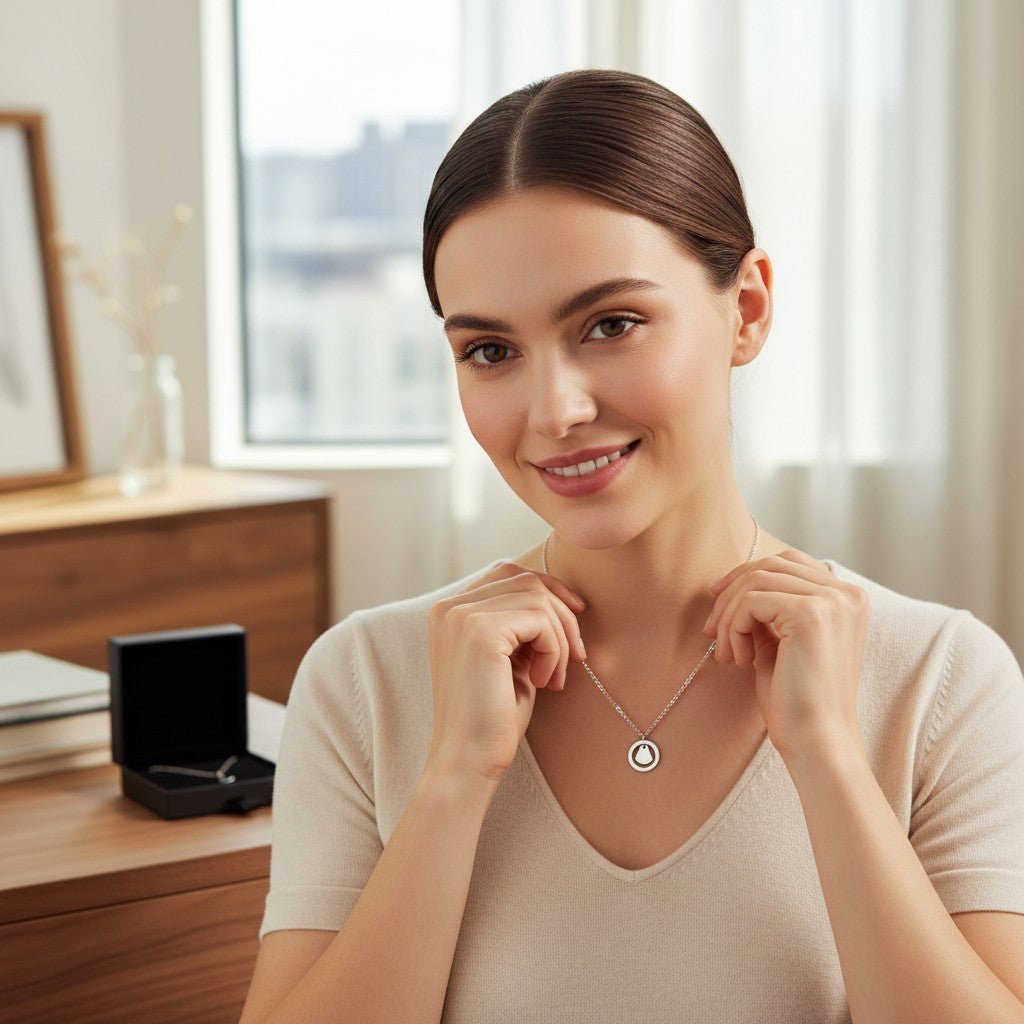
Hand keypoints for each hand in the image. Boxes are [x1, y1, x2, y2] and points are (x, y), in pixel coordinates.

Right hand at [425, 561, 587, 786]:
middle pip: (527, 581)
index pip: (508, 574)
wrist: (468, 760)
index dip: (548, 589)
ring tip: (553, 678)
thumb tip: (563, 599)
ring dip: (559, 639)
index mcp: (450, 612)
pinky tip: (543, 681)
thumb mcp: (509, 660)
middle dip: (562, 615)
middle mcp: (450, 607)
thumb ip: (521, 626)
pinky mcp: (480, 631)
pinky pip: (540, 620)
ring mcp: (462, 616)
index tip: (576, 615)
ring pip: (538, 598)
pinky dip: (554, 650)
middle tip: (576, 657)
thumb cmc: (492, 718)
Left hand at [701, 549, 869, 764]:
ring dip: (729, 616)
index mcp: (847, 598)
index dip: (747, 574)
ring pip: (756, 581)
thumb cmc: (796, 701)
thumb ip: (767, 611)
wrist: (816, 741)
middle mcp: (847, 593)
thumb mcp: (781, 643)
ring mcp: (833, 601)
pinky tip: (739, 659)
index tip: (718, 599)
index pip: (787, 562)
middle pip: (769, 565)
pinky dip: (734, 627)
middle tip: (711, 632)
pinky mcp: (811, 613)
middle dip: (731, 594)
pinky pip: (752, 600)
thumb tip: (729, 586)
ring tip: (727, 654)